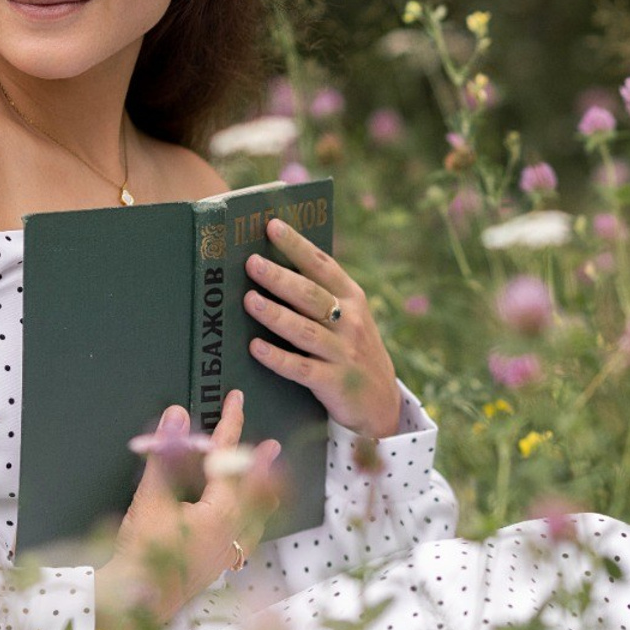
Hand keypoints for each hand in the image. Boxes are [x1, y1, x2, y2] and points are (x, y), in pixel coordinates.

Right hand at [97, 391, 278, 627]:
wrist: (137, 602)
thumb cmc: (143, 552)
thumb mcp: (151, 498)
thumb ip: (166, 455)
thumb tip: (176, 416)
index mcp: (221, 511)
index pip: (227, 457)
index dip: (231, 424)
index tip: (236, 400)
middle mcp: (233, 532)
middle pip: (252, 488)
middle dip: (257, 463)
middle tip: (271, 445)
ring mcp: (228, 553)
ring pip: (254, 517)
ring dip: (259, 493)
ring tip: (272, 480)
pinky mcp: (217, 566)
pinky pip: (245, 539)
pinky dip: (249, 524)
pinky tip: (247, 527)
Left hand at [243, 217, 402, 438]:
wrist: (381, 403)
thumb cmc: (352, 352)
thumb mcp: (349, 318)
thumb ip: (322, 296)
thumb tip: (275, 266)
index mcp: (353, 299)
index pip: (322, 265)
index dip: (298, 245)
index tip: (272, 226)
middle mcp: (350, 322)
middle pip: (310, 295)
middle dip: (280, 277)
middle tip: (251, 262)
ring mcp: (343, 353)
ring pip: (304, 330)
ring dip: (275, 314)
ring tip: (248, 300)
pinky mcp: (334, 382)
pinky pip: (301, 368)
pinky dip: (278, 358)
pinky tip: (255, 348)